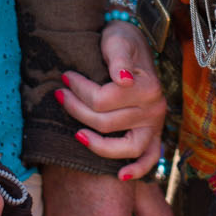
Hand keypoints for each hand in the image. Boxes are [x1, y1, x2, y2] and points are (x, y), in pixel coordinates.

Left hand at [56, 22, 165, 180]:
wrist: (134, 44)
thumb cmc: (122, 42)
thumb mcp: (118, 41)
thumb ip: (119, 58)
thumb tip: (122, 79)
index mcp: (147, 86)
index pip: (103, 100)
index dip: (78, 90)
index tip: (65, 78)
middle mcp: (154, 108)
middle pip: (106, 123)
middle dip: (77, 110)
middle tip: (60, 96)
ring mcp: (155, 125)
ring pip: (124, 147)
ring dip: (97, 145)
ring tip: (76, 134)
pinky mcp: (154, 135)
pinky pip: (149, 160)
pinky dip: (137, 170)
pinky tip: (119, 175)